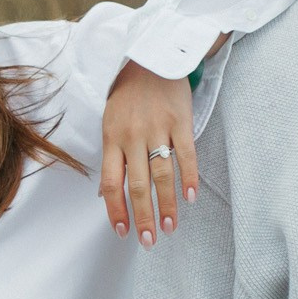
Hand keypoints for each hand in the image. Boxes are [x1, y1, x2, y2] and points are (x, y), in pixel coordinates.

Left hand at [101, 61, 199, 247]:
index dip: (116, 210)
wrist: (153, 58)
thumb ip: (111, 156)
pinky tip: (191, 198)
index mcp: (111, 138)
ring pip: (162, 175)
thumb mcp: (109, 121)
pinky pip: (186, 155)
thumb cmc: (128, 95)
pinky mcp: (181, 122)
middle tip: (149, 240)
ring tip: (170, 227)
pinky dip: (189, 178)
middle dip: (143, 217)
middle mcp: (133, 136)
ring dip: (167, 205)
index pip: (111, 182)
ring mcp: (158, 129)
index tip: (123, 231)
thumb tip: (107, 194)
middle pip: (138, 185)